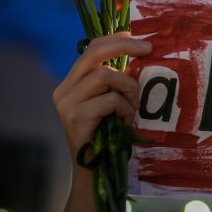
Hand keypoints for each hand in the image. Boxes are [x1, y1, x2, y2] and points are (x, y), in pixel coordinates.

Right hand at [52, 32, 151, 163]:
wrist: (94, 173)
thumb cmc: (108, 136)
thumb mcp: (110, 104)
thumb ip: (115, 83)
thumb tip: (140, 55)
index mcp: (71, 83)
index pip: (89, 49)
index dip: (113, 40)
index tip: (135, 38)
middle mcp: (64, 90)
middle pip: (93, 54)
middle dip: (124, 47)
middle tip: (148, 49)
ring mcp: (67, 103)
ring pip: (104, 76)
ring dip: (128, 89)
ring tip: (133, 107)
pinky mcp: (76, 117)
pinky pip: (110, 100)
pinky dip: (125, 109)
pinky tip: (125, 122)